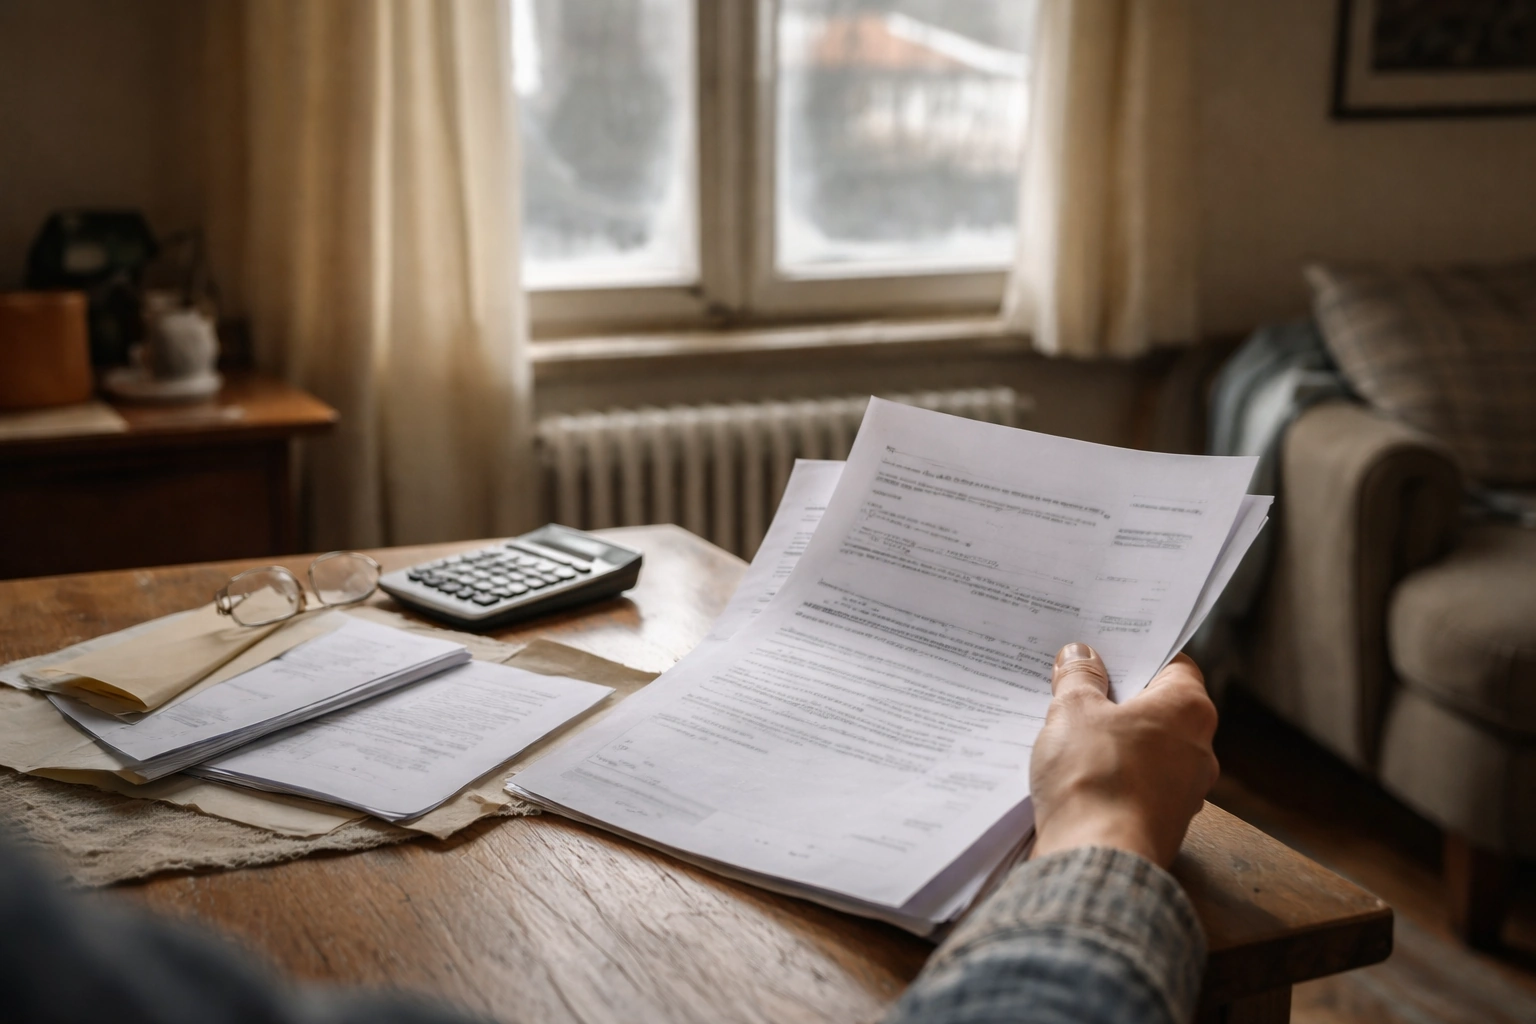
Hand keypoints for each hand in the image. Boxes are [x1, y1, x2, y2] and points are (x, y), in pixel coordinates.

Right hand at [1029, 644, 1218, 867]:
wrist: (1097, 858)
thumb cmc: (1095, 776)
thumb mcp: (1073, 710)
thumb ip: (1079, 678)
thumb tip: (1082, 656)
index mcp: (1189, 710)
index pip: (1174, 665)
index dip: (1137, 656)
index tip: (1104, 654)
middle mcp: (1200, 749)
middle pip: (1159, 709)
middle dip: (1119, 701)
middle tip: (1078, 690)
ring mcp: (1186, 792)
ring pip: (1148, 751)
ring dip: (1114, 743)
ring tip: (1070, 735)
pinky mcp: (1163, 824)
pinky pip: (1138, 787)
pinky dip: (1113, 779)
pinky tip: (1076, 777)